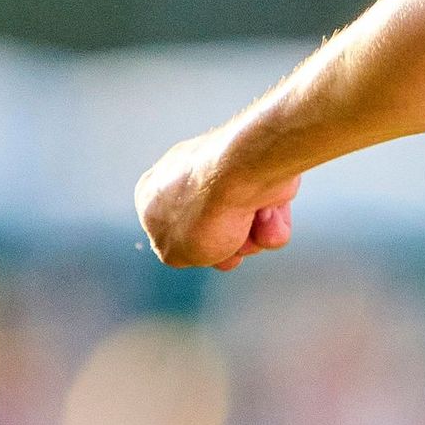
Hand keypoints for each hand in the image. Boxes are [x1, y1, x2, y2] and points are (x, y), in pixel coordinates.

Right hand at [135, 127, 297, 269]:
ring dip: (252, 239)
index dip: (191, 250)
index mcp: (150, 194)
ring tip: (250, 220)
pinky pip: (270, 220)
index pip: (171, 238)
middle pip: (215, 239)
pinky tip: (268, 213)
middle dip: (228, 248)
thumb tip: (197, 248)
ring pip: (246, 234)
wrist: (244, 170)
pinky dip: (273, 225)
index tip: (198, 245)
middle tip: (230, 237)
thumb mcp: (172, 252)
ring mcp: (225, 177)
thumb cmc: (204, 211)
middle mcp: (185, 180)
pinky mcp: (261, 178)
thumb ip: (175, 255)